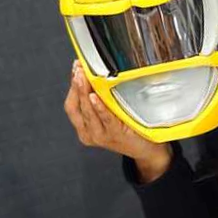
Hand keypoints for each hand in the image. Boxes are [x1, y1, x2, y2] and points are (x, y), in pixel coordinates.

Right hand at [64, 60, 172, 181]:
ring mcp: (101, 135)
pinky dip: (99, 107)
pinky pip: (106, 118)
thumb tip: (94, 72)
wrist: (146, 148)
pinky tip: (95, 97)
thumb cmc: (128, 129)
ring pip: (88, 112)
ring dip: (84, 92)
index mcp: (84, 127)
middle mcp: (89, 133)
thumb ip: (101, 97)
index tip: (76, 69)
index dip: (71, 86)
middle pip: (76, 107)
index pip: (71, 105)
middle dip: (77, 85)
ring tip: (84, 78)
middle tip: (79, 69)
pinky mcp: (115, 135)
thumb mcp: (109, 112)